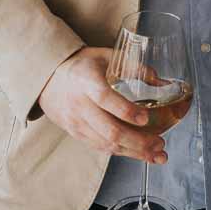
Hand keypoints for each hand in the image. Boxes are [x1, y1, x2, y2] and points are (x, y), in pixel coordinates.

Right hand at [36, 47, 167, 163]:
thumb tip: (162, 82)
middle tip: (160, 142)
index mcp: (86, 81)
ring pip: (107, 144)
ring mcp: (77, 122)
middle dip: (138, 141)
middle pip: (109, 130)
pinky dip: (122, 152)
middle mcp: (80, 104)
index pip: (105, 99)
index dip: (126, 111)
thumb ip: (134, 67)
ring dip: (134, 152)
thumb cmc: (81, 65)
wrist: (48, 78)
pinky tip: (139, 153)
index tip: (145, 118)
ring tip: (157, 153)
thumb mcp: (106, 56)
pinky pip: (100, 147)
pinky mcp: (76, 134)